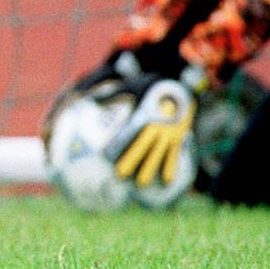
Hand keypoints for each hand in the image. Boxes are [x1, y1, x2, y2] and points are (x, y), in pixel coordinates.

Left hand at [103, 65, 207, 192]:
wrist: (180, 85)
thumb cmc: (150, 86)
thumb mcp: (131, 86)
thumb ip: (111, 95)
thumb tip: (90, 100)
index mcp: (143, 114)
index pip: (128, 132)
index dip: (118, 144)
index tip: (107, 156)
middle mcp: (156, 125)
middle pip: (142, 146)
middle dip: (132, 160)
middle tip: (120, 174)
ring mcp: (168, 132)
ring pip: (158, 153)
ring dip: (150, 168)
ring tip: (141, 183)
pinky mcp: (178, 136)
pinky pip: (175, 153)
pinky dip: (171, 166)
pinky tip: (167, 181)